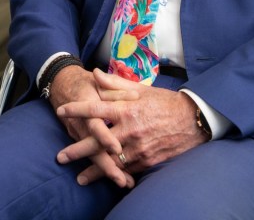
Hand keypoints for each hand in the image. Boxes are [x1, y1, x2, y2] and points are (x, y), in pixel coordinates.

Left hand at [56, 69, 206, 184]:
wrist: (192, 120)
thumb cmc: (163, 102)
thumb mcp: (140, 89)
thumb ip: (115, 84)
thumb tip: (94, 73)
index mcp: (127, 109)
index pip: (96, 109)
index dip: (77, 110)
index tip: (61, 111)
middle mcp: (131, 129)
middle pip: (98, 142)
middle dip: (78, 150)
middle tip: (60, 157)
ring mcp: (139, 147)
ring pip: (111, 161)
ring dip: (94, 170)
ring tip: (79, 178)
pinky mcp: (148, 160)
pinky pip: (128, 169)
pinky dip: (116, 176)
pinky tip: (106, 180)